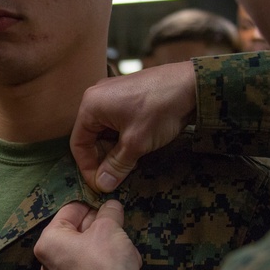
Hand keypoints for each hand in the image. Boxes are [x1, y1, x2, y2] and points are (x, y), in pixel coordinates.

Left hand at [34, 200, 147, 269]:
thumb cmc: (105, 263)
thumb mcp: (109, 227)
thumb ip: (109, 211)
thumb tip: (111, 205)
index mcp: (49, 241)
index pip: (70, 210)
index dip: (91, 204)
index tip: (107, 203)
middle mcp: (51, 259)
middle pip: (80, 228)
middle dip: (102, 225)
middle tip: (117, 224)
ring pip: (91, 245)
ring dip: (110, 242)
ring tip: (122, 247)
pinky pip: (96, 263)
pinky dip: (111, 260)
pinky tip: (126, 262)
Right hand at [72, 61, 196, 192]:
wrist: (192, 84)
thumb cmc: (160, 110)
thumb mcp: (136, 143)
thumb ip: (116, 165)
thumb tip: (102, 185)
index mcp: (90, 105)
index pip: (78, 143)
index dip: (87, 168)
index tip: (101, 184)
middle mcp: (96, 96)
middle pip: (90, 137)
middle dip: (103, 158)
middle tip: (118, 175)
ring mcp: (112, 93)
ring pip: (105, 131)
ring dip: (115, 149)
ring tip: (132, 161)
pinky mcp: (127, 94)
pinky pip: (116, 121)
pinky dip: (123, 137)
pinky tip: (138, 146)